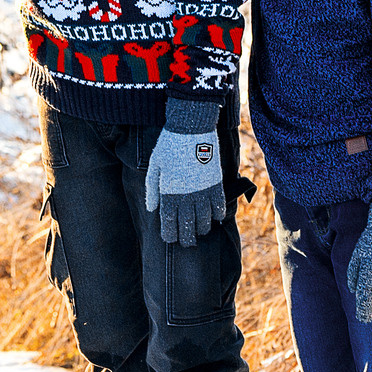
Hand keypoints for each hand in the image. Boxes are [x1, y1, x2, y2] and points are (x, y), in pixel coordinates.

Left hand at [142, 99, 226, 244]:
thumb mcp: (154, 166)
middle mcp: (186, 197)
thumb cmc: (168, 145)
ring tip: (199, 232)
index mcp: (168, 193)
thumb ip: (152, 190)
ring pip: (205, 222)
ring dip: (202, 229)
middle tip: (187, 243)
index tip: (170, 239)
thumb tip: (152, 209)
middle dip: (187, 238)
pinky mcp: (216, 185)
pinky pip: (219, 208)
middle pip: (188, 227)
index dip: (170, 235)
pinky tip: (214, 218)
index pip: (169, 224)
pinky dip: (217, 216)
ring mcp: (203, 192)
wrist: (191, 128)